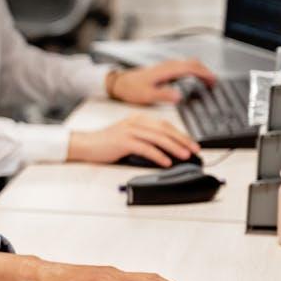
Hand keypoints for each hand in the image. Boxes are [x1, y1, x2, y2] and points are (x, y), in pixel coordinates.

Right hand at [67, 114, 198, 166]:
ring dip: (174, 147)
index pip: (165, 125)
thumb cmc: (106, 144)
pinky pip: (145, 148)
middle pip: (165, 130)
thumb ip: (145, 140)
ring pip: (158, 138)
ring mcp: (129, 131)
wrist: (85, 144)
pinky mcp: (123, 141)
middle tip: (195, 149)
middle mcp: (135, 122)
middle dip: (182, 140)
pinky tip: (166, 161)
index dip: (181, 134)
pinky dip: (158, 155)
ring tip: (185, 155)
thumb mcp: (128, 137)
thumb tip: (165, 152)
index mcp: (138, 119)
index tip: (192, 143)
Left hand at [107, 59, 216, 104]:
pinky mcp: (163, 69)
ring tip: (207, 82)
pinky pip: (182, 67)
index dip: (204, 73)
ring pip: (188, 64)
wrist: (118, 82)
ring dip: (199, 71)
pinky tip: (193, 80)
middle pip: (192, 63)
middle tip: (214, 83)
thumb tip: (179, 96)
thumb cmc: (130, 88)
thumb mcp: (146, 95)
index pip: (191, 68)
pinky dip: (192, 71)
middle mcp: (167, 66)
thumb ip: (163, 95)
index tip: (213, 81)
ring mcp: (165, 66)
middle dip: (205, 71)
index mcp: (166, 71)